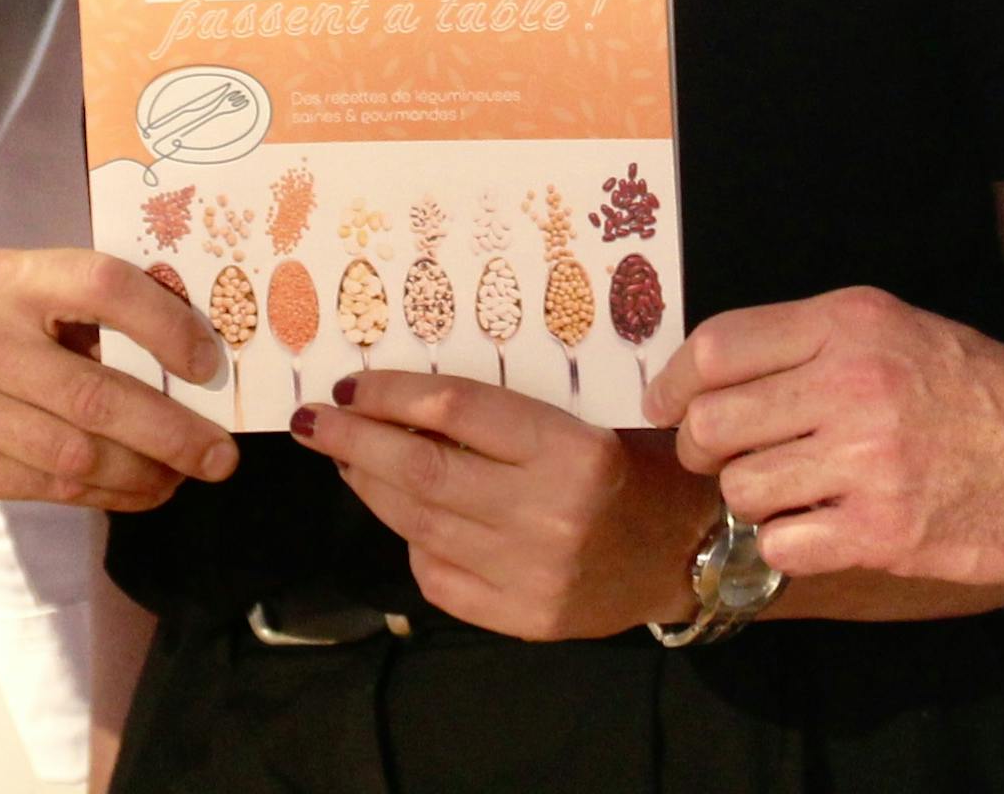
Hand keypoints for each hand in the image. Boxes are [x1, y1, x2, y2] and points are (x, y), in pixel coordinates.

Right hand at [0, 248, 238, 517]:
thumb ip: (68, 306)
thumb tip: (178, 341)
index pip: (101, 286)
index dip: (166, 323)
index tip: (208, 362)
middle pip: (97, 392)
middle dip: (173, 429)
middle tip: (221, 452)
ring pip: (77, 454)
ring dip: (145, 473)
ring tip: (185, 475)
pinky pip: (48, 487)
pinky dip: (106, 495)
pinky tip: (138, 492)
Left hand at [295, 371, 722, 639]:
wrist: (690, 553)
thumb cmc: (639, 464)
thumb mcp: (588, 416)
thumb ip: (511, 411)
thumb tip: (408, 394)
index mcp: (573, 450)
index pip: (457, 410)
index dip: (393, 394)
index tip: (350, 383)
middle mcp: (548, 515)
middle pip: (420, 472)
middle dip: (354, 441)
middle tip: (312, 419)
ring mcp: (530, 575)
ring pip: (417, 524)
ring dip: (369, 486)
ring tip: (345, 455)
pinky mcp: (521, 619)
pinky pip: (437, 575)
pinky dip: (411, 538)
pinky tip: (403, 511)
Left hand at [647, 288, 1003, 590]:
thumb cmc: (967, 388)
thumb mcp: (890, 328)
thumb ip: (804, 342)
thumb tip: (700, 377)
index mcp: (848, 321)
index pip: (715, 348)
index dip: (673, 384)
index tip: (667, 406)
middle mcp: (852, 382)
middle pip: (713, 423)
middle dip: (703, 449)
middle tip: (723, 460)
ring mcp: (868, 459)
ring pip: (742, 490)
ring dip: (754, 499)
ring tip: (793, 491)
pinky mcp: (884, 531)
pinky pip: (783, 544)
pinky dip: (791, 542)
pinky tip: (824, 526)